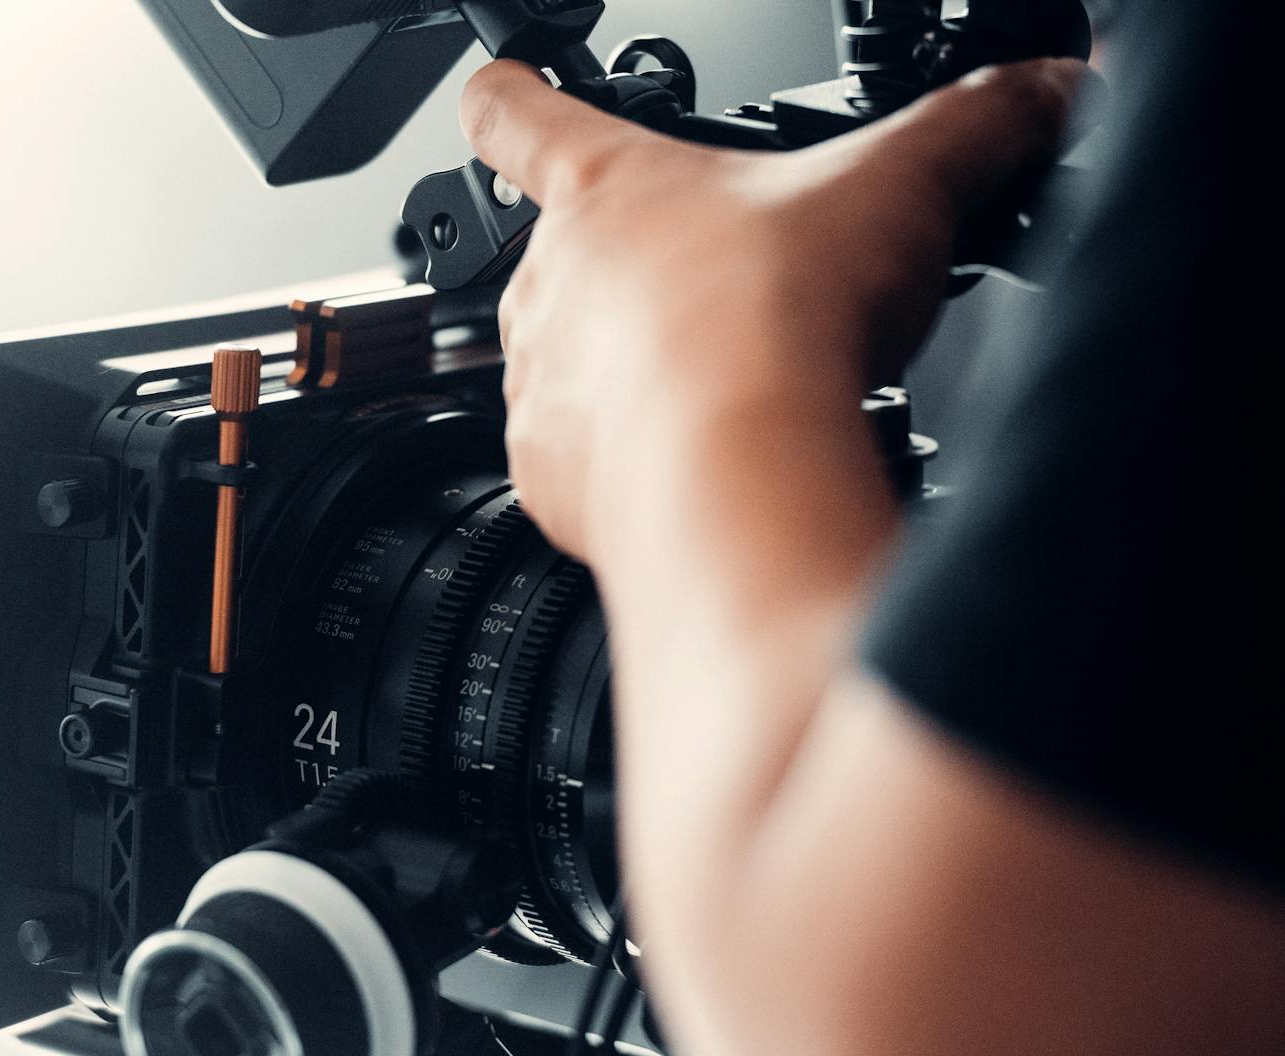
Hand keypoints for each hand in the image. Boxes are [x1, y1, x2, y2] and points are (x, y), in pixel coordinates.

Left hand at [461, 57, 1083, 567]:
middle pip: (564, 257)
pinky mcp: (544, 476)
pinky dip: (625, 461)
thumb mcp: (900, 186)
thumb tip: (1047, 91)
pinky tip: (698, 457)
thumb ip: (976, 125)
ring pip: (569, 363)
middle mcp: (548, 283)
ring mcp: (538, 382)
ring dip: (629, 371)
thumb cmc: (773, 321)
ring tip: (720, 386)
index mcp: (605, 188)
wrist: (730, 472)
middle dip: (632, 275)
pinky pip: (575, 459)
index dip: (509, 92)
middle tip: (717, 296)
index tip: (502, 86)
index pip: (516, 112)